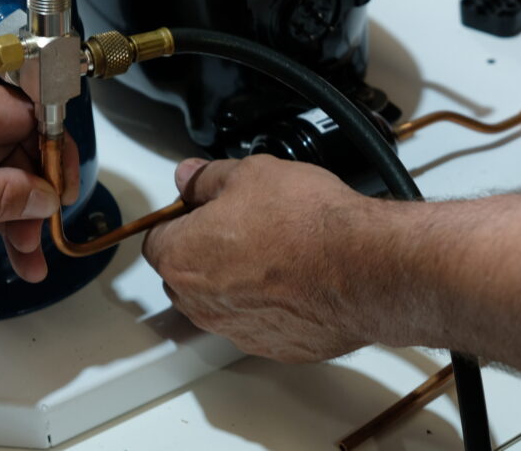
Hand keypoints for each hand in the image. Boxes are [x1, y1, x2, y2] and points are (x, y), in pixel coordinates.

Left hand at [143, 155, 372, 362]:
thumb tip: (191, 177)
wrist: (363, 267)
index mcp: (182, 257)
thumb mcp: (251, 173)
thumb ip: (208, 178)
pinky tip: (298, 279)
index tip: (204, 206)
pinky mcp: (275, 347)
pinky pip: (261, 323)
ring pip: (222, 302)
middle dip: (205, 251)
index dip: (182, 217)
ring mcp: (238, 330)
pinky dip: (272, 305)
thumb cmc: (308, 224)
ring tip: (276, 251)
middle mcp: (201, 303)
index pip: (156, 238)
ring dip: (238, 281)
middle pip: (186, 274)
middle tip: (243, 224)